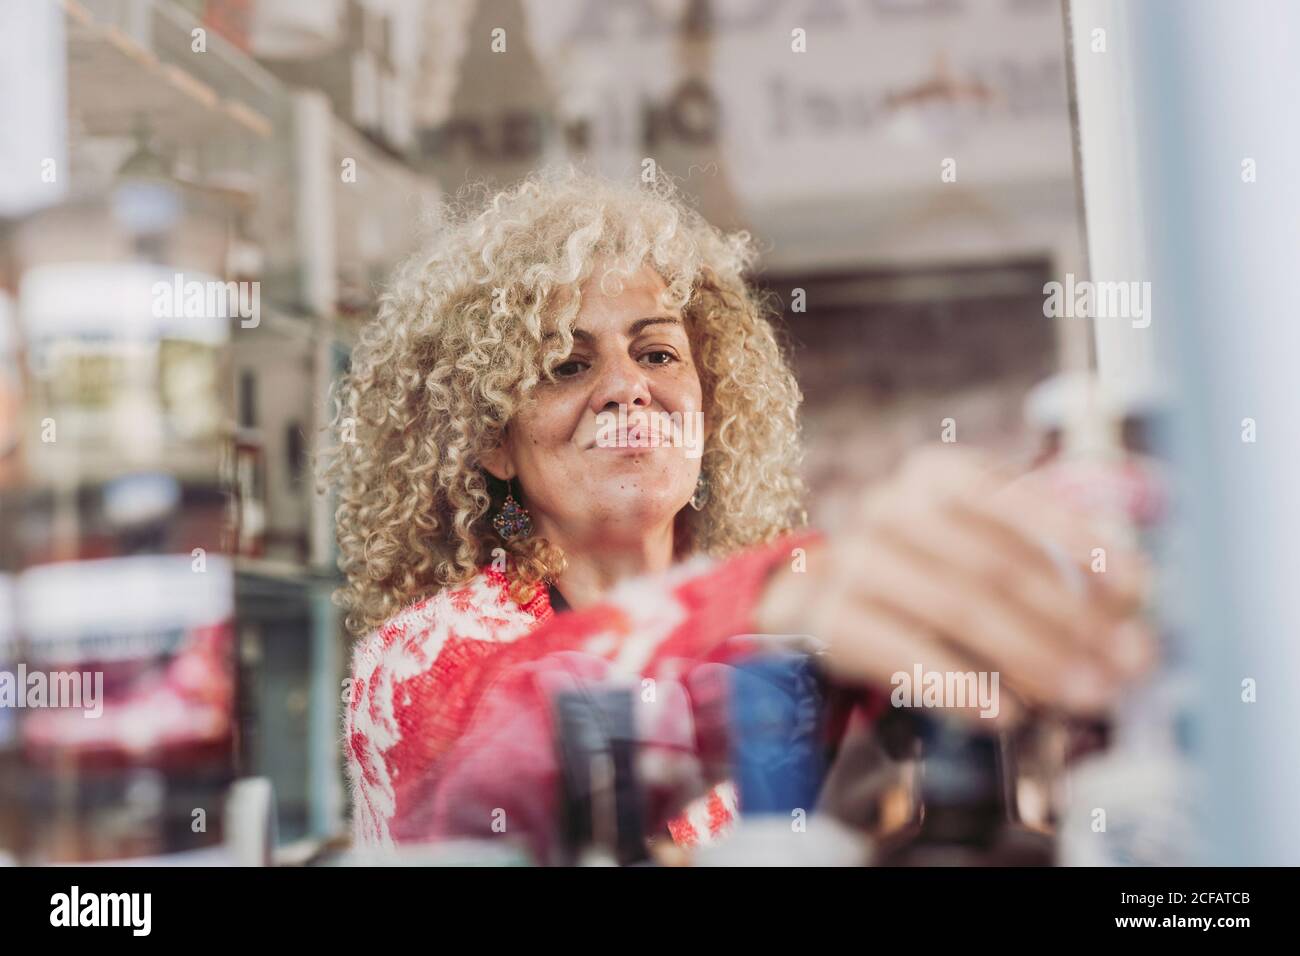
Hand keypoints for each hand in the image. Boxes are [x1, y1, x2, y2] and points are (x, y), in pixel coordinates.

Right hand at [754, 444, 1155, 726]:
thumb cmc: (921, 578)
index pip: (1014, 500)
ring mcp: (851, 560)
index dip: (1078, 542)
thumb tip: (1133, 605)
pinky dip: (959, 685)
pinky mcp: (824, 617)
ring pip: (953, 605)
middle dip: (1070, 618)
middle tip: (1126, 663)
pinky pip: (900, 652)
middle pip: (992, 561)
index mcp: (934, 475)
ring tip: (1082, 695)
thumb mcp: (977, 553)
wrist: (816, 603)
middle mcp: (888, 507)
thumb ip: (1046, 567)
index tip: (1137, 588)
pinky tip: (1006, 714)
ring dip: (1029, 655)